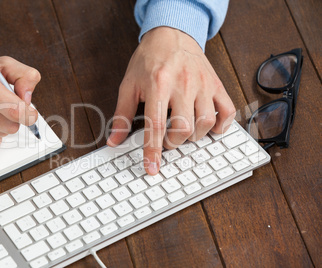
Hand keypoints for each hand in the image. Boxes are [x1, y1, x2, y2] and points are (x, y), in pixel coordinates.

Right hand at [0, 54, 40, 149]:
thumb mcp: (1, 64)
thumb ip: (24, 76)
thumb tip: (28, 98)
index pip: (16, 110)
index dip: (29, 114)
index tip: (30, 113)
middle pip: (11, 126)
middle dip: (13, 117)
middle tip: (4, 107)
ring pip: (2, 135)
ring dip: (1, 125)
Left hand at [107, 27, 235, 174]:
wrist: (171, 33)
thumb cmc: (149, 60)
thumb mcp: (129, 85)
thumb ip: (122, 115)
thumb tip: (114, 140)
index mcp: (158, 85)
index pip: (156, 126)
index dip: (153, 151)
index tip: (152, 168)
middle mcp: (183, 84)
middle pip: (184, 128)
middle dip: (173, 143)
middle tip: (166, 139)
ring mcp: (202, 84)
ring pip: (206, 123)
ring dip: (194, 136)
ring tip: (183, 130)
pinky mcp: (216, 84)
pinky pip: (227, 111)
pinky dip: (221, 125)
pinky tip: (208, 125)